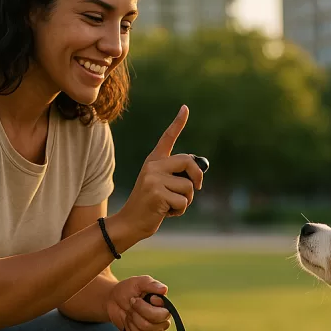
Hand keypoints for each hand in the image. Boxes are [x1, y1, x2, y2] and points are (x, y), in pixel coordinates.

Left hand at [106, 276, 171, 330]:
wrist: (114, 300)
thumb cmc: (128, 290)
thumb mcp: (138, 283)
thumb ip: (151, 284)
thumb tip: (164, 290)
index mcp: (164, 306)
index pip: (162, 315)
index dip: (145, 308)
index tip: (135, 298)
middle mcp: (163, 320)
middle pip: (150, 325)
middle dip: (135, 314)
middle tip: (131, 305)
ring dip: (131, 321)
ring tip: (130, 313)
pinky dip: (130, 330)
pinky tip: (129, 322)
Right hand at [107, 106, 203, 248]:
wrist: (130, 222)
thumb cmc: (151, 205)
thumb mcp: (161, 185)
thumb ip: (177, 175)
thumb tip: (201, 169)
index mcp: (154, 161)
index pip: (167, 138)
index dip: (178, 123)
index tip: (185, 108)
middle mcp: (152, 166)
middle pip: (188, 162)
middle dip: (197, 177)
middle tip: (197, 188)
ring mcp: (153, 179)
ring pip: (188, 187)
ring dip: (186, 201)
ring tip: (170, 205)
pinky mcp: (157, 193)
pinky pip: (183, 202)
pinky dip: (179, 211)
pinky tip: (165, 212)